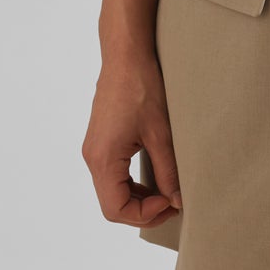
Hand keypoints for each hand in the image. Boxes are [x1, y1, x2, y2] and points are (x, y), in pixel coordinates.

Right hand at [81, 49, 181, 229]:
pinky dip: (132, 183)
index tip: (171, 202)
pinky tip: (155, 177)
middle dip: (144, 210)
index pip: (116, 209)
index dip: (145, 214)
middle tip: (174, 202)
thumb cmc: (141, 88)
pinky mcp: (101, 141)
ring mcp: (94, 150)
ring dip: (139, 198)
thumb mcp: (161, 133)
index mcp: (102, 159)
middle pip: (112, 204)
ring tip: (168, 192)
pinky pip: (113, 175)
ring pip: (112, 191)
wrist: (125, 55)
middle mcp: (92, 158)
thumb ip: (168, 171)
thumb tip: (177, 200)